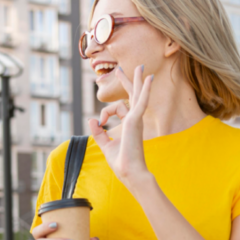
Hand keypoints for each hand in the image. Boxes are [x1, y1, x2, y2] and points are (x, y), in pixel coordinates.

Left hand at [88, 65, 153, 188]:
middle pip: (132, 96)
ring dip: (138, 80)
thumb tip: (91, 119)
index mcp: (129, 125)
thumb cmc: (121, 162)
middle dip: (127, 81)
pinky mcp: (136, 120)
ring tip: (141, 66)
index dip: (105, 113)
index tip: (100, 122)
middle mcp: (135, 120)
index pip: (118, 109)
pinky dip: (145, 90)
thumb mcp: (106, 145)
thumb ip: (99, 132)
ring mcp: (137, 119)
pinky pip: (141, 101)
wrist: (129, 172)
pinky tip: (149, 79)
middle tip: (122, 68)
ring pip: (138, 95)